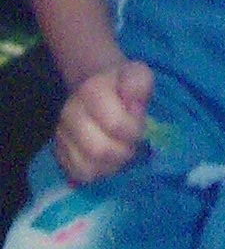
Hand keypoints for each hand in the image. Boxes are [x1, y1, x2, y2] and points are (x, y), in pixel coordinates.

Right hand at [52, 60, 153, 184]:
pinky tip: (108, 161)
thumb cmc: (122, 83)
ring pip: (86, 168)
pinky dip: (97, 173)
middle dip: (123, 153)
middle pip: (98, 150)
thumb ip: (139, 84)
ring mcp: (61, 135)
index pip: (114, 124)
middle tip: (133, 145)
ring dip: (111, 166)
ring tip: (121, 153)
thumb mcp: (138, 74)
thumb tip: (132, 102)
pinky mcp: (59, 152)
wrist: (98, 86)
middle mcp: (70, 113)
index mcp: (91, 90)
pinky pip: (78, 175)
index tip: (140, 126)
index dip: (134, 131)